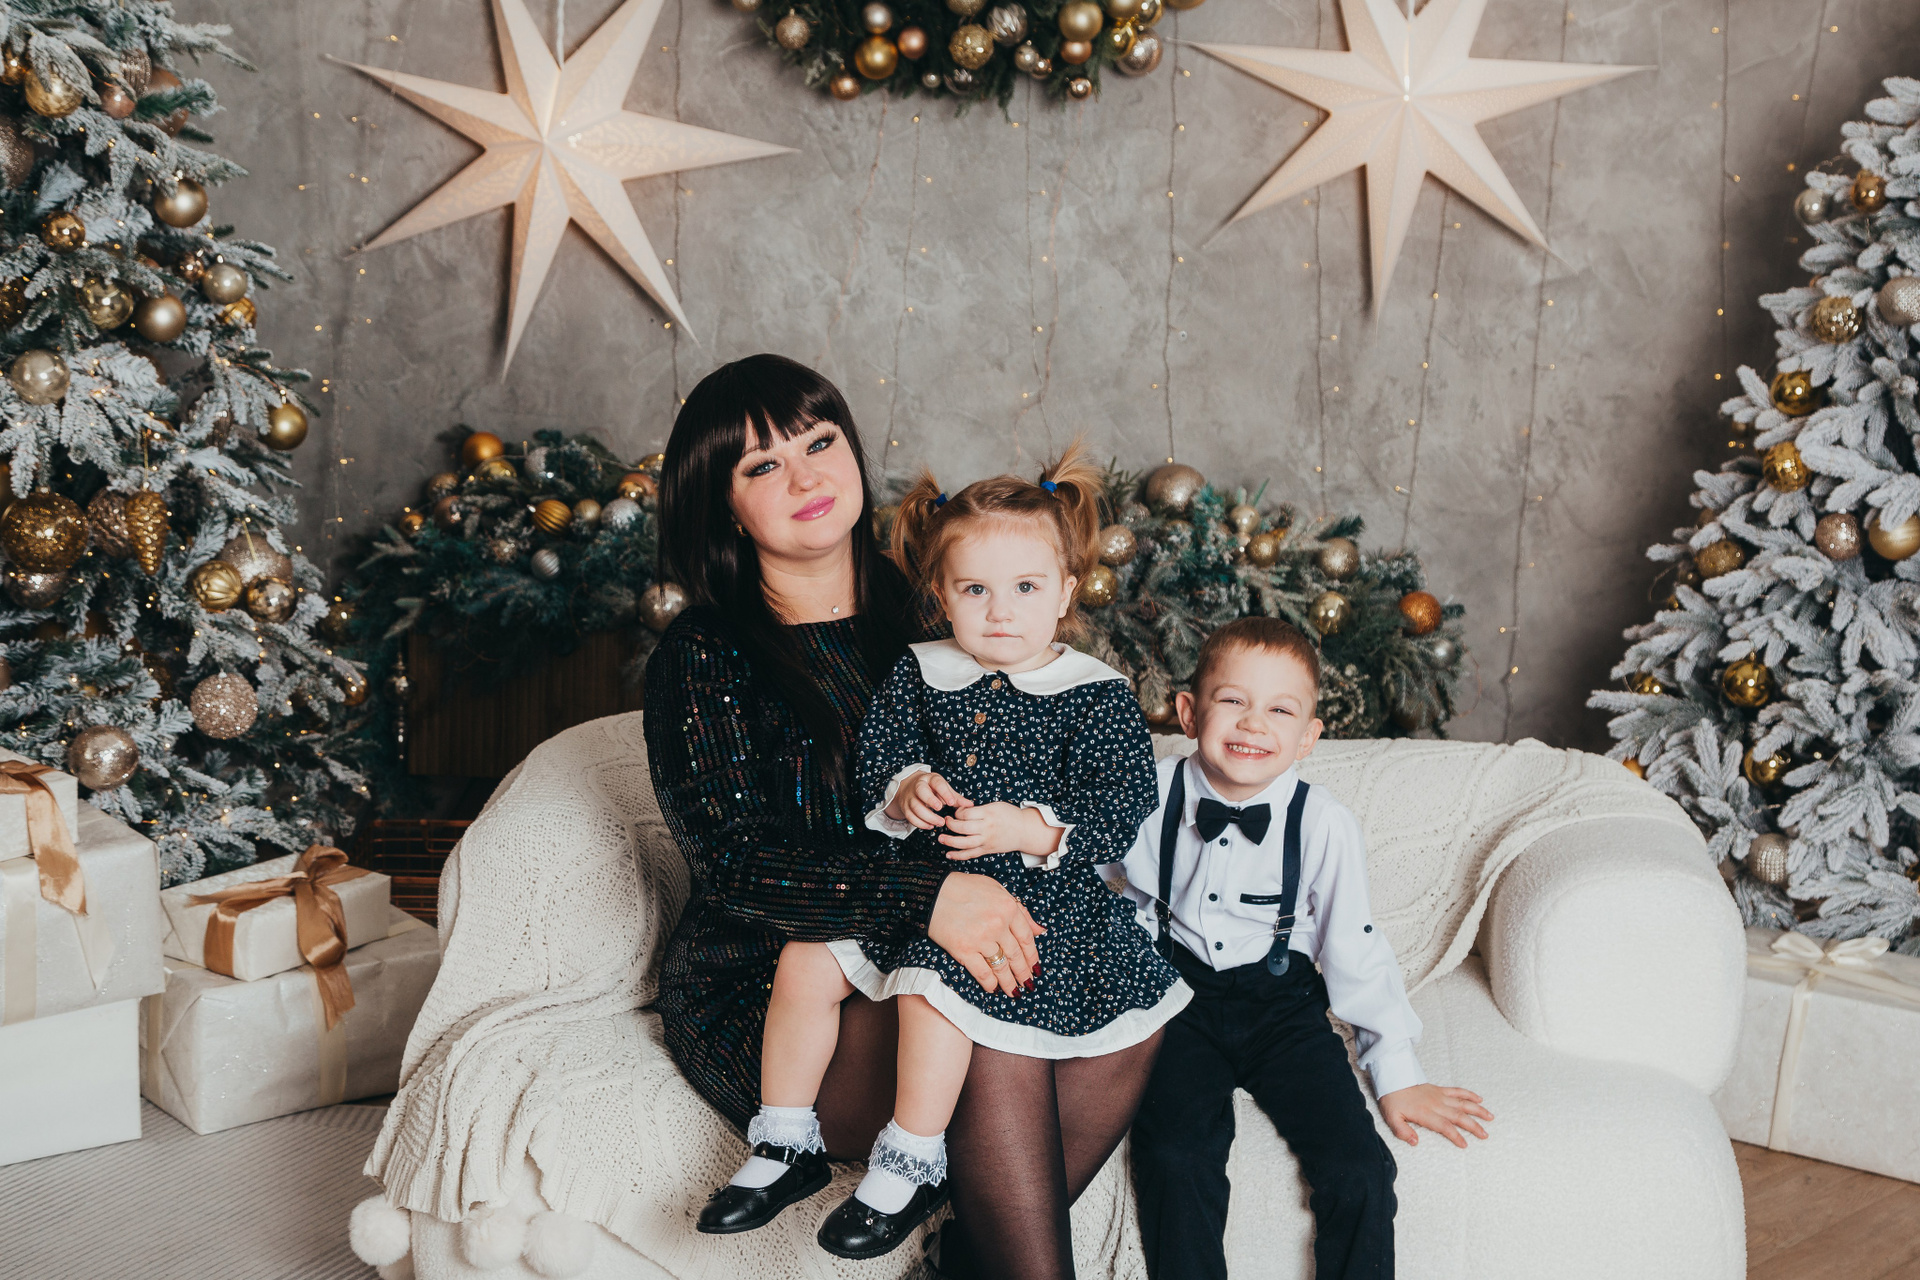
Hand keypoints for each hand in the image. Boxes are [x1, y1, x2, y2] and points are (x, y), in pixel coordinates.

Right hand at [888, 771, 969, 829]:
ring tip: (940, 822)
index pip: (937, 783)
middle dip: (931, 802)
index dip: (944, 793)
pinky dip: (920, 823)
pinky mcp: (905, 807)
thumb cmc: (931, 788)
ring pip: (915, 807)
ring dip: (928, 817)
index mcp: (930, 779)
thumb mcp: (943, 788)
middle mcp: (918, 786)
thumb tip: (970, 805)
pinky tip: (930, 826)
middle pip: (921, 792)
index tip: (952, 803)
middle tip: (941, 812)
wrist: (909, 786)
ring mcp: (910, 797)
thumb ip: (956, 797)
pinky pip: (910, 817)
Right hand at [927, 872, 1045, 996]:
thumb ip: (1020, 909)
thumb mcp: (996, 889)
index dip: (1032, 956)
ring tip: (1014, 992)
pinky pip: (982, 972)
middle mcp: (998, 924)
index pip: (1027, 938)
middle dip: (1023, 973)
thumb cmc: (963, 888)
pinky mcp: (964, 950)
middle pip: (1016, 955)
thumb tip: (1040, 930)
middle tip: (1028, 984)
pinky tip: (993, 989)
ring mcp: (981, 938)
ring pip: (1001, 967)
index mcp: (1008, 907)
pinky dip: (989, 983)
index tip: (1035, 967)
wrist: (931, 892)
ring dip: (1009, 983)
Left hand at [939, 802, 1061, 859]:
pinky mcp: (987, 850)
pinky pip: (971, 854)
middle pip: (963, 828)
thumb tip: (961, 811)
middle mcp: (987, 828)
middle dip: (951, 825)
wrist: (1025, 830)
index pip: (966, 813)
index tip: (956, 812)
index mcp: (988, 814)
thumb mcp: (995, 805)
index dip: (957, 812)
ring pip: (964, 843)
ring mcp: (987, 840)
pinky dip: (958, 855)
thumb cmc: (1010, 815)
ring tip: (940, 838)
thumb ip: (979, 809)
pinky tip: (949, 854)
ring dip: (950, 841)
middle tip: (946, 822)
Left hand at [1378, 1084, 1492, 1148]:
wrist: (1392, 1079)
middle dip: (1473, 1126)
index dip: (1455, 1136)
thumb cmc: (1392, 1100)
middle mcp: (1436, 1105)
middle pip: (1458, 1116)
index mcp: (1425, 1113)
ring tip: (1490, 1117)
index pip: (1444, 1126)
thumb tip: (1415, 1142)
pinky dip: (1469, 1094)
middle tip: (1485, 1135)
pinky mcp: (1440, 1089)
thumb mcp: (1392, 1118)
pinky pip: (1457, 1091)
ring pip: (1462, 1103)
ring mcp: (1440, 1096)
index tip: (1465, 1144)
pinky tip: (1479, 1099)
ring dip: (1477, 1110)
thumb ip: (1403, 1131)